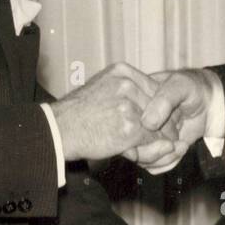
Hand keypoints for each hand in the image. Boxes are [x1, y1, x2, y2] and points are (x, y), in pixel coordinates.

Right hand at [52, 63, 176, 161]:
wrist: (60, 129)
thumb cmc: (78, 113)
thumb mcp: (102, 87)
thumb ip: (126, 90)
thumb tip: (151, 104)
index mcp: (123, 71)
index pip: (156, 89)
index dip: (159, 108)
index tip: (159, 121)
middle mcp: (128, 85)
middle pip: (161, 106)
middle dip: (163, 123)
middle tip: (164, 136)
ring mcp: (129, 106)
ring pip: (159, 124)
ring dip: (158, 138)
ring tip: (155, 146)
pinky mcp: (129, 128)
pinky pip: (152, 139)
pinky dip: (151, 149)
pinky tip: (143, 152)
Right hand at [134, 68, 218, 168]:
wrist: (211, 102)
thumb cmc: (193, 87)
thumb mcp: (179, 86)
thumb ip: (164, 100)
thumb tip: (147, 122)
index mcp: (133, 99)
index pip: (122, 122)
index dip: (128, 135)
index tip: (140, 144)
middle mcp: (136, 119)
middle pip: (128, 145)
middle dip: (148, 152)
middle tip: (171, 145)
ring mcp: (145, 135)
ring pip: (141, 158)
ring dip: (162, 158)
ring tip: (181, 145)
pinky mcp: (156, 147)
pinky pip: (154, 164)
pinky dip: (168, 161)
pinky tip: (181, 148)